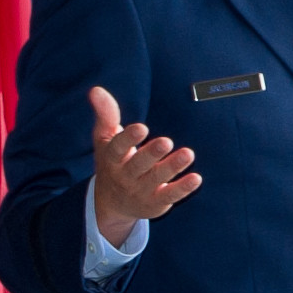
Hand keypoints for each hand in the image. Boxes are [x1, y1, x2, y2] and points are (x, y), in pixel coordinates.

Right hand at [87, 85, 201, 240]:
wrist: (111, 203)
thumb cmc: (112, 161)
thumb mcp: (105, 139)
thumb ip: (106, 114)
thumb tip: (96, 90)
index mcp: (111, 158)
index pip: (117, 148)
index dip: (128, 138)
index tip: (141, 128)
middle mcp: (124, 176)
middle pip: (138, 165)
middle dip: (152, 153)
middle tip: (166, 141)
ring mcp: (140, 191)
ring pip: (156, 179)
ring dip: (172, 167)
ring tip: (188, 154)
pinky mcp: (155, 202)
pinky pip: (169, 196)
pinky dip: (183, 188)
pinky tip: (196, 178)